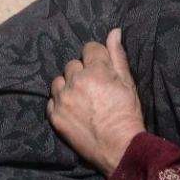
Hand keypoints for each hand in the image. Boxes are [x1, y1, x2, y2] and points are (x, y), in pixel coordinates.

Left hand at [47, 28, 144, 175]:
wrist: (120, 148)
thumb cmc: (128, 115)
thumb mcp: (127, 83)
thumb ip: (117, 55)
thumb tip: (114, 31)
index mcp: (96, 70)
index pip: (89, 48)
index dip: (97, 58)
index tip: (103, 70)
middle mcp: (76, 81)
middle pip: (73, 64)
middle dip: (83, 72)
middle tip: (94, 88)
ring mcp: (63, 100)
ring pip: (59, 81)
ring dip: (69, 86)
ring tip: (83, 99)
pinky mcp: (55, 117)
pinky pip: (52, 101)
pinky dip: (61, 103)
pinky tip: (74, 111)